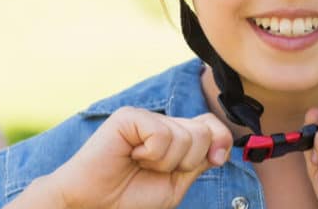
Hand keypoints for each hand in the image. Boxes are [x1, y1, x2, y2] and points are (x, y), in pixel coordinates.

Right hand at [48, 106, 231, 208]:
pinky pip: (161, 134)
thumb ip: (197, 162)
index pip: (211, 124)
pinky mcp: (129, 116)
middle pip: (203, 131)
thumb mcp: (175, 183)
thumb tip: (220, 145)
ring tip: (141, 164)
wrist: (97, 202)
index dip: (220, 139)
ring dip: (165, 162)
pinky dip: (151, 154)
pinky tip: (132, 155)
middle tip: (157, 170)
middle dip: (187, 161)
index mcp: (173, 135)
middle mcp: (160, 121)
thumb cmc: (131, 194)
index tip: (215, 160)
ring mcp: (144, 116)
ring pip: (184, 135)